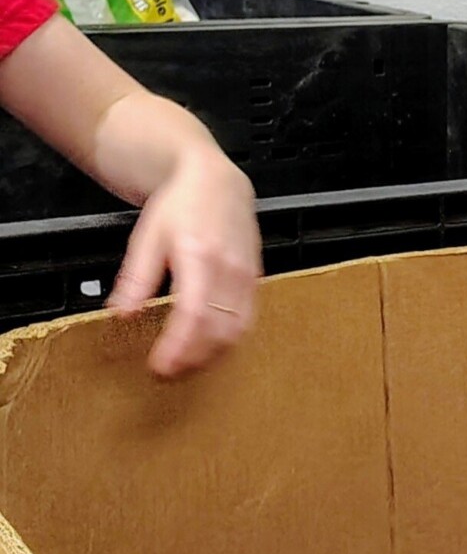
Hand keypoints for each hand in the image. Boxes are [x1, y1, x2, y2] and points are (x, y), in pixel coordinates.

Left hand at [110, 149, 260, 376]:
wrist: (216, 181)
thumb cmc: (182, 205)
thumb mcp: (147, 237)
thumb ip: (137, 278)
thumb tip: (122, 314)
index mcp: (201, 256)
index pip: (194, 314)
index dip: (179, 346)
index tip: (160, 365)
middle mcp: (230, 269)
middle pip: (220, 329)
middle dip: (195, 357)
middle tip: (168, 372)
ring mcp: (247, 276)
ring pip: (239, 329)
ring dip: (213, 353)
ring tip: (187, 364)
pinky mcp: (255, 280)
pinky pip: (248, 319)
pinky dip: (228, 339)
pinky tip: (208, 345)